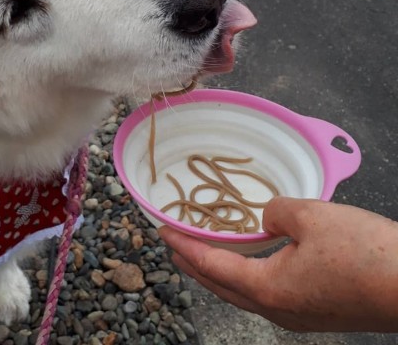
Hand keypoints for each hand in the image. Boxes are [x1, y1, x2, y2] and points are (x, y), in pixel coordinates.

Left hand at [159, 197, 397, 331]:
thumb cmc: (365, 253)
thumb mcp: (312, 216)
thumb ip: (276, 211)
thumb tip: (265, 220)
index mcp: (268, 288)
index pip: (211, 266)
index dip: (184, 247)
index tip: (161, 231)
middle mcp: (277, 309)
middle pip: (221, 286)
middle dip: (193, 265)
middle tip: (172, 244)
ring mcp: (297, 315)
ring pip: (242, 293)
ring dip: (216, 272)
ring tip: (200, 252)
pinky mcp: (315, 312)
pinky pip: (264, 293)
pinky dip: (242, 276)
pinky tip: (246, 261)